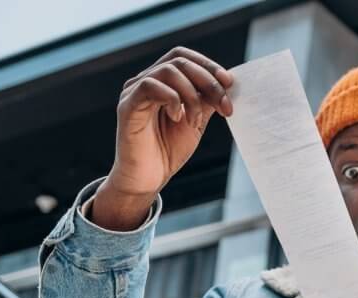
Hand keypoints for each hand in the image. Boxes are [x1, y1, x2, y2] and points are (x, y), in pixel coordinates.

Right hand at [92, 47, 233, 230]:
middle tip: (225, 107)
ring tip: (196, 122)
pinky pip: (150, 86)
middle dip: (209, 82)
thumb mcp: (196, 122)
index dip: (208, 65)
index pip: (183, 57)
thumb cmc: (168, 150)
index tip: (230, 84)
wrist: (148, 179)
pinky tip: (178, 118)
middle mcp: (146, 81)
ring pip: (168, 71)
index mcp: (162, 83)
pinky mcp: (127, 106)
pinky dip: (172, 99)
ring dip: (192, 95)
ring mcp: (134, 92)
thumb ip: (206, 102)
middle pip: (179, 61)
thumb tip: (226, 85)